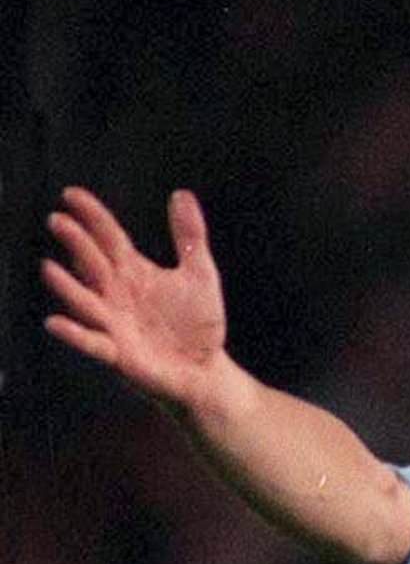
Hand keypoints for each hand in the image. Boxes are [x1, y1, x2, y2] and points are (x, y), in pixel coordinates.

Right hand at [43, 187, 229, 415]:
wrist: (205, 369)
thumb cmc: (197, 323)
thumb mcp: (199, 273)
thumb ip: (189, 235)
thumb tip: (182, 194)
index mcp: (133, 272)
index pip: (108, 237)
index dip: (92, 216)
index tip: (71, 194)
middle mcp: (115, 294)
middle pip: (91, 263)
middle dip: (76, 243)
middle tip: (57, 220)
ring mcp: (113, 323)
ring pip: (84, 301)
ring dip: (66, 286)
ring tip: (49, 268)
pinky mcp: (117, 353)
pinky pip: (91, 342)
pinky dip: (74, 334)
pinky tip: (55, 322)